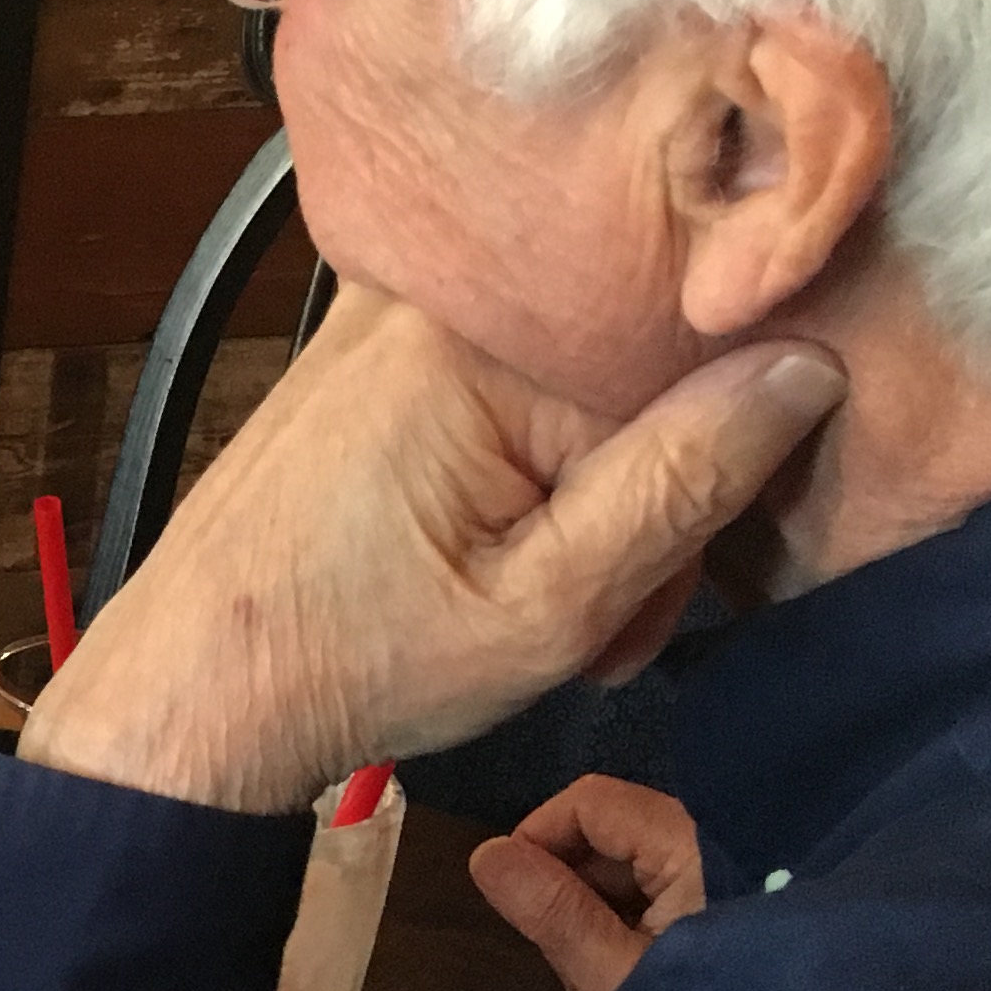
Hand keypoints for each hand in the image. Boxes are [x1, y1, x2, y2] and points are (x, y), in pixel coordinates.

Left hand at [23, 287, 845, 813]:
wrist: (186, 695)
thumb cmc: (342, 663)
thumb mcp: (550, 606)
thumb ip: (684, 483)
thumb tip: (804, 370)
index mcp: (475, 333)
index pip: (685, 360)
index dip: (714, 477)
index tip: (673, 583)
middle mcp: (429, 295)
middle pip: (624, 378)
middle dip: (640, 505)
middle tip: (603, 623)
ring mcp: (387, 320)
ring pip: (567, 401)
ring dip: (580, 511)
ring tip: (537, 614)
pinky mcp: (367, 362)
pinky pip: (498, 402)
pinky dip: (520, 487)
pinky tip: (492, 567)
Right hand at [468, 777, 707, 990]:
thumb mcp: (620, 976)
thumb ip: (554, 912)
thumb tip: (484, 854)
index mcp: (691, 845)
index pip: (589, 802)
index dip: (537, 838)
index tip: (515, 900)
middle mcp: (714, 844)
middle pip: (612, 832)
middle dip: (569, 886)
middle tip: (564, 963)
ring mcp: (730, 874)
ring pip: (635, 867)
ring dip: (600, 912)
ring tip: (597, 983)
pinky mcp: (738, 903)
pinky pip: (668, 892)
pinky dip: (637, 924)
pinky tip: (632, 978)